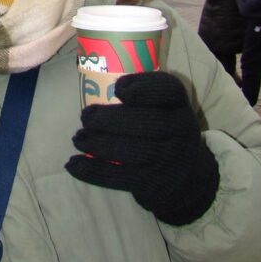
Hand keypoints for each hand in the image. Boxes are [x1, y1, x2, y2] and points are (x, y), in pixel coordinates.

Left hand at [65, 72, 219, 225]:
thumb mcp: (164, 109)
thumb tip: (91, 78)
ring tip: (78, 138)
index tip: (119, 86)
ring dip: (98, 143)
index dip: (144, 87)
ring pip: (131, 151)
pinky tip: (73, 164)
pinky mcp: (154, 184)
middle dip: (111, 119)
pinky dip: (94, 171)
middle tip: (86, 116)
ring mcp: (169, 160)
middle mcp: (180, 130)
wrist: (187, 177)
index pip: (169, 90)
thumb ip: (141, 95)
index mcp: (179, 105)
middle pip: (147, 123)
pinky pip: (121, 177)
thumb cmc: (163, 131)